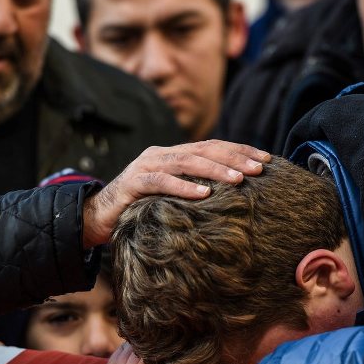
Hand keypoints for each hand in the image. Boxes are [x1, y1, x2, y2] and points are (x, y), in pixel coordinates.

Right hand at [81, 140, 269, 247]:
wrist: (97, 216)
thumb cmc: (140, 209)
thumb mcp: (173, 197)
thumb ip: (195, 190)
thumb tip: (233, 196)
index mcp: (173, 154)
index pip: (213, 146)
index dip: (240, 150)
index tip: (267, 159)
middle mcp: (161, 154)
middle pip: (204, 149)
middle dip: (235, 157)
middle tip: (260, 168)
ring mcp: (145, 165)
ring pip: (186, 162)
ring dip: (215, 170)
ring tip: (239, 179)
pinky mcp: (133, 183)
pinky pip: (161, 182)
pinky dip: (183, 186)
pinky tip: (204, 193)